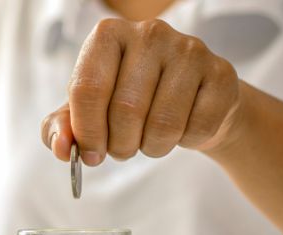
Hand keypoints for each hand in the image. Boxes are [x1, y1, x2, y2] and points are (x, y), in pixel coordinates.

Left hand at [41, 18, 241, 164]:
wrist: (189, 101)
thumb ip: (61, 128)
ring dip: (151, 147)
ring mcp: (189, 50)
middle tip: (122, 149)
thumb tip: (60, 147)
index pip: (87, 89)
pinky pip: (196, 128)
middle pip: (125, 110)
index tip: (90, 154)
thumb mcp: (86, 113)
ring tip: (149, 139)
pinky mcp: (221, 74)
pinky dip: (184, 142)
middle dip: (120, 145)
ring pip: (163, 124)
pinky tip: (182, 127)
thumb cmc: (129, 103)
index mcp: (107, 36)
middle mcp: (149, 33)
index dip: (86, 132)